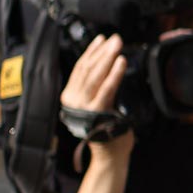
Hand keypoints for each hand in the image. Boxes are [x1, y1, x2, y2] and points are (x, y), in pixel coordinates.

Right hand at [59, 34, 134, 160]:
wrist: (109, 153)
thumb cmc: (107, 127)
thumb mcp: (97, 103)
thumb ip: (97, 87)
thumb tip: (107, 63)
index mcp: (71, 96)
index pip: (80, 68)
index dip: (91, 52)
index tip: (102, 39)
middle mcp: (74, 101)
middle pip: (87, 69)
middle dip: (102, 51)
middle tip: (115, 38)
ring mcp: (84, 107)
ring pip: (95, 76)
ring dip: (107, 58)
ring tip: (117, 45)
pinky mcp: (97, 112)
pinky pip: (106, 89)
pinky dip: (114, 74)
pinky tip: (121, 62)